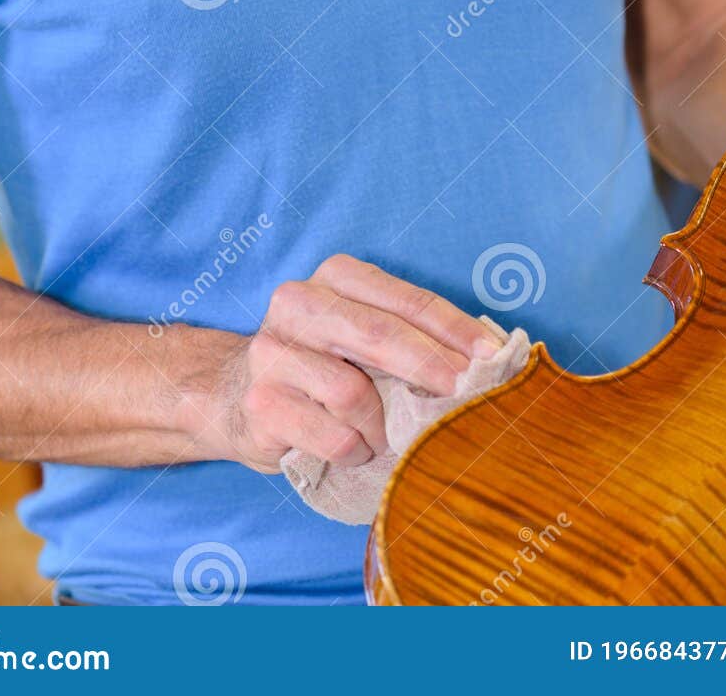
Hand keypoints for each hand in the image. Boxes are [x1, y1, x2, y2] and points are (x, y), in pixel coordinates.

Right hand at [205, 253, 501, 473]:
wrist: (234, 395)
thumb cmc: (320, 363)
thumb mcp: (360, 332)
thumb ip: (408, 334)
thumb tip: (483, 358)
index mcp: (335, 276)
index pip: (405, 299)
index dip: (453, 328)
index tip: (491, 354)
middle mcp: (298, 302)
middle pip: (379, 335)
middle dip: (431, 366)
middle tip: (465, 393)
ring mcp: (273, 352)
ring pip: (353, 392)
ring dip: (383, 424)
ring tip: (389, 435)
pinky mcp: (262, 402)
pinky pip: (331, 435)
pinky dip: (356, 449)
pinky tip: (356, 449)